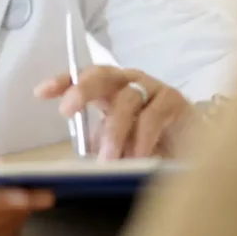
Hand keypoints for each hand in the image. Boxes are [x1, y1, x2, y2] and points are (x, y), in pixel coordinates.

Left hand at [34, 67, 193, 160]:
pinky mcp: (173, 100)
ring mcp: (152, 87)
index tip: (41, 92)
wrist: (196, 145)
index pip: (83, 77)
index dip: (63, 81)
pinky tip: (137, 157)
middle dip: (82, 90)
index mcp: (111, 88)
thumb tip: (79, 161)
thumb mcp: (119, 142)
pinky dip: (142, 139)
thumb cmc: (152, 141)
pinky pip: (153, 116)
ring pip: (126, 100)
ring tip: (108, 159)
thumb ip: (100, 143)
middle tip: (68, 110)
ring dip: (114, 131)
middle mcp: (130, 81)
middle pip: (102, 75)